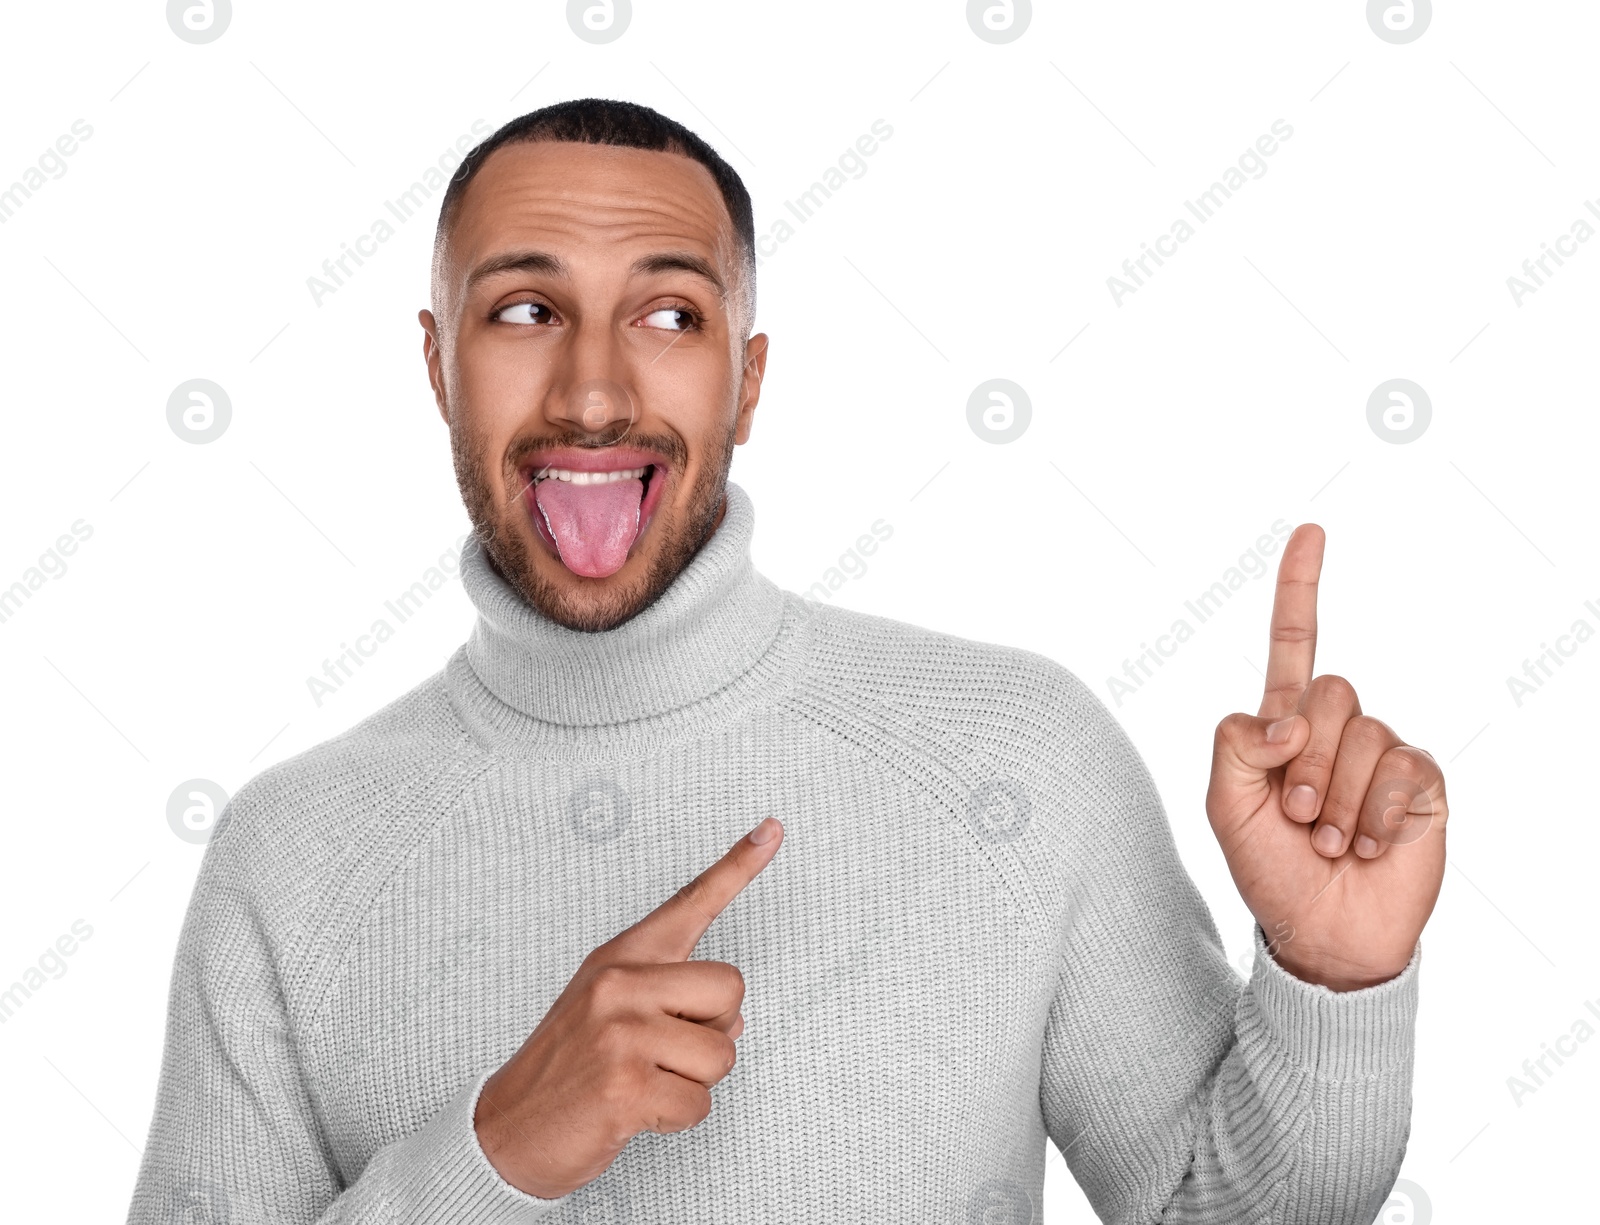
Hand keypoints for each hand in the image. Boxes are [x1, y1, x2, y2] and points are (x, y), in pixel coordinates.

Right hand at [473, 816, 784, 1197]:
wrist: (507, 1130)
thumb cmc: (568, 1069)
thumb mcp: (608, 1012)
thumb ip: (671, 1002)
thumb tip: (734, 1022)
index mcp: (620, 958)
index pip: (689, 903)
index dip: (738, 866)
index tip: (772, 830)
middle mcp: (620, 985)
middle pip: (730, 989)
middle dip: (714, 1030)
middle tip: (664, 1052)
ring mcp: (622, 1034)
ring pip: (721, 1054)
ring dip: (693, 1083)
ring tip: (644, 1083)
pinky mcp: (626, 1086)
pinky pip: (698, 1104)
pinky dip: (676, 1119)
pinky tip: (636, 1113)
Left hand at [1205, 525, 1447, 991]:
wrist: (1322, 933)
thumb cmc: (1269, 869)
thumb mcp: (1224, 807)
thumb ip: (1233, 745)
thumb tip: (1287, 717)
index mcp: (1284, 725)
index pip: (1294, 642)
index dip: (1301, 587)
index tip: (1311, 531)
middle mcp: (1336, 729)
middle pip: (1328, 692)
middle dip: (1305, 762)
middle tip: (1298, 817)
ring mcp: (1382, 753)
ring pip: (1363, 733)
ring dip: (1338, 798)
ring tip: (1331, 840)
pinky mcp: (1421, 782)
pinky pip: (1402, 769)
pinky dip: (1375, 814)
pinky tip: (1367, 845)